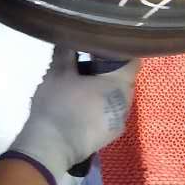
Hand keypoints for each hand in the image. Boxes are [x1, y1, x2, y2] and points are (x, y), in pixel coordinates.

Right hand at [6, 53, 138, 184]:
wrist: (52, 146)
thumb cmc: (59, 104)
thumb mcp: (57, 73)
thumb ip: (66, 52)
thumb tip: (69, 38)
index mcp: (119, 84)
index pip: (132, 60)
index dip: (119, 51)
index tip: (103, 47)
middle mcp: (126, 103)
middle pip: (125, 80)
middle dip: (110, 71)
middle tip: (88, 64)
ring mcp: (119, 122)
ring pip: (117, 98)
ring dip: (105, 91)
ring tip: (84, 86)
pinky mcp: (110, 136)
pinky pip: (110, 114)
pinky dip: (101, 108)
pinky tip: (83, 108)